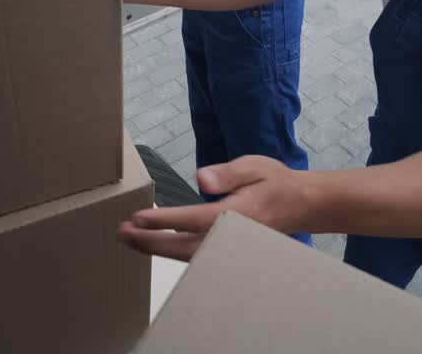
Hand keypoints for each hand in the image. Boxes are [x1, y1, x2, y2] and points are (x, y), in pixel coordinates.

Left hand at [117, 155, 310, 260]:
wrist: (299, 205)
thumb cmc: (274, 182)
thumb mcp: (254, 166)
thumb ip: (228, 173)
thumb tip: (201, 177)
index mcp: (240, 212)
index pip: (197, 219)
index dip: (166, 220)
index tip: (139, 218)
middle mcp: (233, 235)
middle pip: (186, 245)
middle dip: (151, 241)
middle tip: (121, 232)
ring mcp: (230, 247)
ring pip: (187, 255)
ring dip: (155, 248)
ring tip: (127, 238)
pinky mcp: (226, 250)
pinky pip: (194, 255)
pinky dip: (169, 250)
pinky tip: (150, 243)